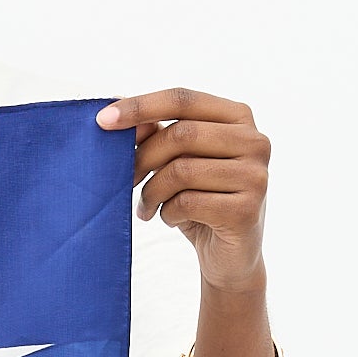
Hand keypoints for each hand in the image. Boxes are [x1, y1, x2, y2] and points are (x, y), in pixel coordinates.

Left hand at [96, 89, 269, 292]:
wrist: (230, 258)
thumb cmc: (200, 202)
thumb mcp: (178, 164)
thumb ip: (157, 135)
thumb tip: (119, 113)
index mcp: (238, 118)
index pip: (183, 99)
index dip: (140, 106)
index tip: (102, 120)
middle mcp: (255, 141)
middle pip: (180, 134)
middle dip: (143, 158)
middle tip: (126, 181)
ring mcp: (255, 175)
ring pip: (181, 170)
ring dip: (151, 192)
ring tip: (146, 208)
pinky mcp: (246, 209)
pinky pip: (188, 203)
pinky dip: (167, 213)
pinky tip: (169, 219)